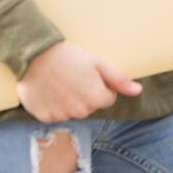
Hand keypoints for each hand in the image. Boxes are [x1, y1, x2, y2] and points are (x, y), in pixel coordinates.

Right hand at [16, 40, 142, 122]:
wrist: (35, 56)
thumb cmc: (69, 57)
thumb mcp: (98, 63)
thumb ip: (119, 80)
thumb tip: (138, 91)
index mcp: (96, 99)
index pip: (108, 98)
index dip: (101, 85)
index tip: (89, 75)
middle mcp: (80, 112)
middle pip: (90, 106)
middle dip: (86, 94)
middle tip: (74, 76)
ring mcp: (61, 116)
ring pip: (73, 110)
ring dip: (69, 100)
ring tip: (60, 81)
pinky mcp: (44, 117)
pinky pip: (55, 114)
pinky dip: (53, 104)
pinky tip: (49, 89)